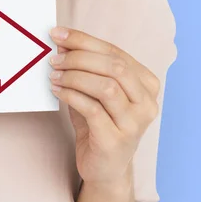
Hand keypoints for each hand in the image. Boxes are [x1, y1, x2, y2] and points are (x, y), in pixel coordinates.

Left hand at [47, 27, 159, 186]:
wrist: (104, 168)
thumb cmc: (98, 123)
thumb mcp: (93, 91)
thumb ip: (84, 67)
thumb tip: (62, 41)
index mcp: (146, 83)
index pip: (115, 52)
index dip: (84, 40)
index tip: (58, 34)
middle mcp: (147, 102)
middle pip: (114, 66)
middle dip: (79, 57)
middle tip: (54, 59)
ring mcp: (135, 123)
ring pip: (105, 86)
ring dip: (74, 76)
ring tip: (53, 76)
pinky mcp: (116, 140)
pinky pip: (92, 109)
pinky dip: (71, 95)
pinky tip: (57, 91)